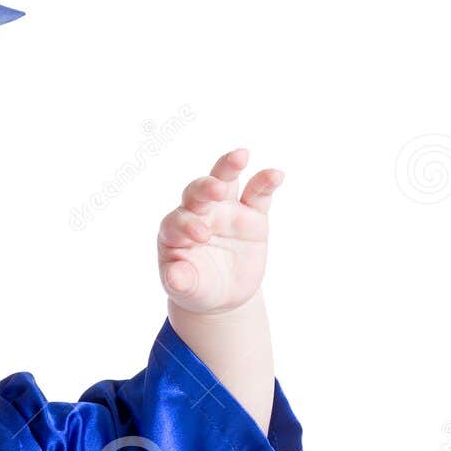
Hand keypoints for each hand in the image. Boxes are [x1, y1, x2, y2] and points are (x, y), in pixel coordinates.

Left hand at [157, 148, 281, 316]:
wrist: (223, 294)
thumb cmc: (198, 288)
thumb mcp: (187, 289)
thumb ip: (180, 281)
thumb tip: (174, 278)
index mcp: (175, 230)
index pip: (177, 220)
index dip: (187, 224)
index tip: (202, 236)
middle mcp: (199, 213)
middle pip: (197, 192)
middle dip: (206, 187)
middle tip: (216, 190)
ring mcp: (225, 210)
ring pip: (225, 181)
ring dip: (230, 167)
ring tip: (240, 156)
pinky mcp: (251, 215)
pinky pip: (258, 194)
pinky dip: (266, 182)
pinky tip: (276, 175)